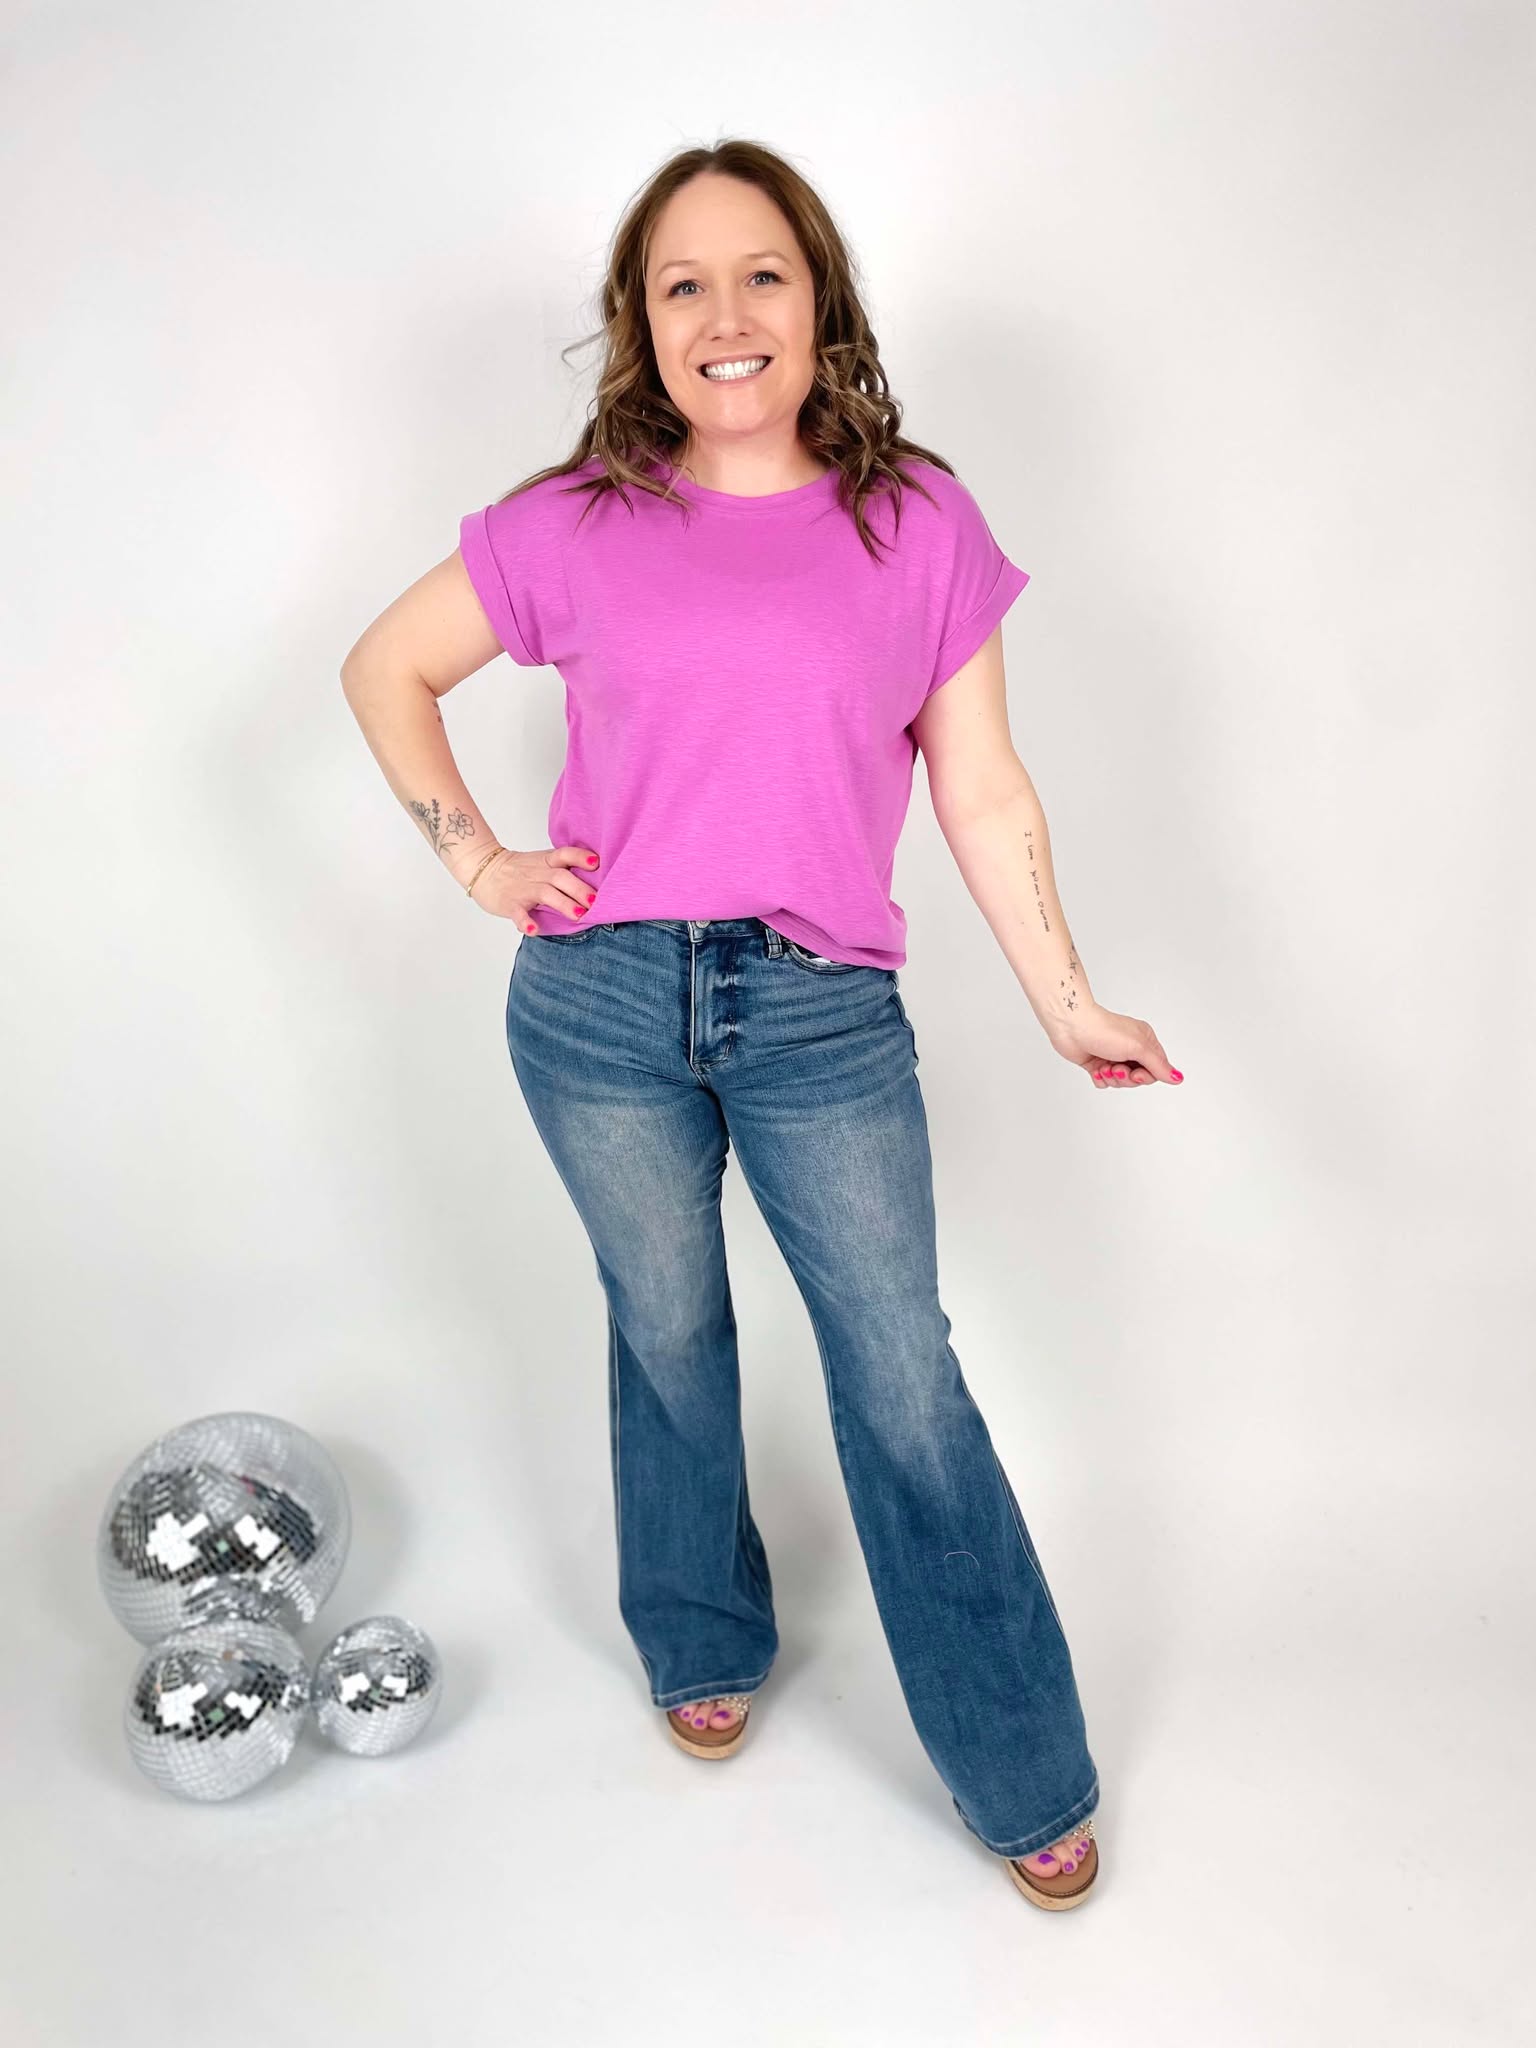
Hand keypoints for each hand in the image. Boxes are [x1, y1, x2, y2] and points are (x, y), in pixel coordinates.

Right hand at [467, 844, 601, 929]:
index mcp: (546, 862)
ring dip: (564, 904)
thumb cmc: (518, 870)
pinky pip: (518, 913)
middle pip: (561, 877)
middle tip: (595, 901)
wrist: (482, 869)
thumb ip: (562, 870)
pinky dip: (525, 921)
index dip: (580, 857)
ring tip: (579, 915)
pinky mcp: (510, 903)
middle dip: (580, 889)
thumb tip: (594, 882)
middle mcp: (537, 873)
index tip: (596, 862)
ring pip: (546, 894)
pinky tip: (533, 930)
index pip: (565, 854)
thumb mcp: (541, 862)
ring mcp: (523, 889)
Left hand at [1047, 1004, 1182, 1089]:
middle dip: (1127, 1078)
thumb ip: (1158, 1066)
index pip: (1157, 1068)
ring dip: (1112, 1078)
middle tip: (1116, 1069)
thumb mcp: (1138, 1048)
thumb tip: (1178, 1078)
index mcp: (1144, 1040)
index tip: (1136, 1074)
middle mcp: (1130, 1048)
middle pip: (1139, 1077)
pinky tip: (1095, 1069)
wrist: (1071, 1026)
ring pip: (1121, 1081)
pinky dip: (1100, 1079)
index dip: (1147, 1076)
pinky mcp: (1097, 1062)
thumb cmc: (1105, 1030)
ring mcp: (1113, 1055)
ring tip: (1104, 1067)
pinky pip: (1105, 1081)